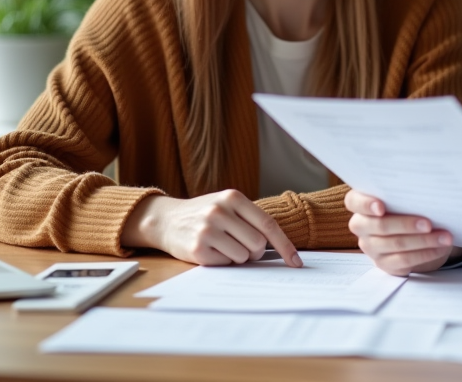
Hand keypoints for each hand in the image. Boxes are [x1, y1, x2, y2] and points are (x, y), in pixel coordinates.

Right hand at [122, 190, 301, 266]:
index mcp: (233, 197)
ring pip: (243, 257)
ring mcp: (207, 230)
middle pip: (258, 244)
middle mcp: (220, 212)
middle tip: (242, 245)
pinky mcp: (197, 249)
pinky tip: (210, 250)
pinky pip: (225, 264)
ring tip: (222, 245)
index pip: (268, 225)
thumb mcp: (226, 206)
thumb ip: (250, 219)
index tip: (296, 262)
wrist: (165, 220)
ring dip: (238, 257)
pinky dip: (223, 261)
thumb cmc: (204, 214)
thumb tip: (281, 248)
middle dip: (255, 251)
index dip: (285, 245)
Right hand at [345, 189, 458, 275]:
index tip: (381, 207)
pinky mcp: (384, 263)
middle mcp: (361, 225)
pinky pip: (403, 261)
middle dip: (406, 224)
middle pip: (379, 226)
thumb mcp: (404, 196)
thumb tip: (428, 189)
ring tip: (444, 237)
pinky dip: (425, 254)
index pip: (354, 201)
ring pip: (395, 245)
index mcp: (360, 203)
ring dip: (423, 241)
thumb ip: (406, 193)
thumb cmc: (406, 205)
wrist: (411, 230)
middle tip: (428, 223)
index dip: (366, 204)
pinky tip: (439, 248)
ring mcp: (371, 247)